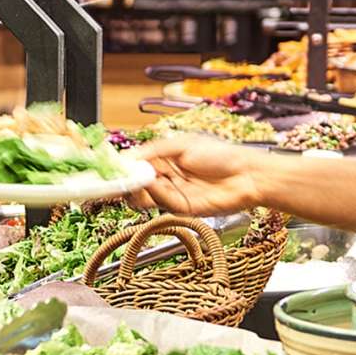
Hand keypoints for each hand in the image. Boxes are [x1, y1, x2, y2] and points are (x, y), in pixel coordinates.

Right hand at [129, 135, 269, 215]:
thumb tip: (127, 157)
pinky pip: (162, 203)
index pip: (135, 165)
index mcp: (164, 159)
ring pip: (144, 197)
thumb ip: (153, 151)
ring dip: (138, 189)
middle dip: (126, 182)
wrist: (247, 175)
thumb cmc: (221, 154)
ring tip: (139, 180)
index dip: (122, 168)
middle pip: (135, 184)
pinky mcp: (182, 210)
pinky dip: (156, 194)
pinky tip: (155, 183)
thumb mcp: (182, 144)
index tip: (108, 169)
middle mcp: (166, 177)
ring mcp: (174, 194)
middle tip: (118, 179)